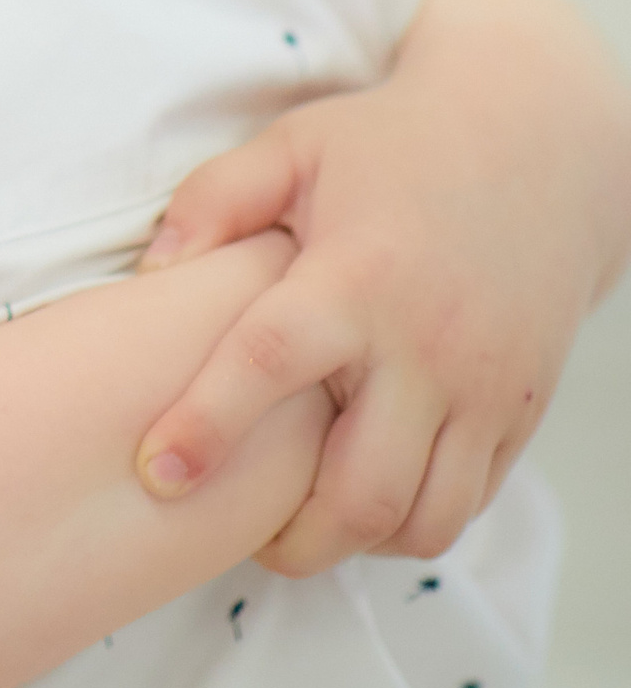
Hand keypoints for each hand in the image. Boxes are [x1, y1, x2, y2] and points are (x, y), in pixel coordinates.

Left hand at [133, 0, 621, 573]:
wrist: (538, 142)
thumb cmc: (396, 144)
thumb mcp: (294, 145)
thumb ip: (213, 201)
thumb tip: (150, 270)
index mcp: (357, 276)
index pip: (270, 365)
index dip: (207, 427)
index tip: (157, 474)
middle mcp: (427, 346)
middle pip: (362, 489)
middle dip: (293, 541)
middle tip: (243, 538)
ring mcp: (484, 387)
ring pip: (423, 519)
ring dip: (356, 545)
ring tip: (305, 528)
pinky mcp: (521, 409)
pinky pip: (470, 501)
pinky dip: (415, 522)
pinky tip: (367, 499)